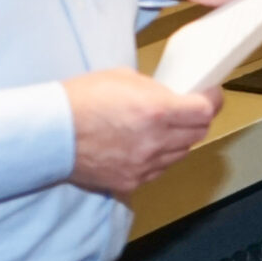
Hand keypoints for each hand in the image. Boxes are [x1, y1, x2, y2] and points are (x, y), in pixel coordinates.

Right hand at [64, 69, 223, 196]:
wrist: (50, 133)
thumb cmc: (81, 100)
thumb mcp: (123, 78)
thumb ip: (155, 90)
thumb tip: (172, 97)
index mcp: (156, 111)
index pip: (205, 111)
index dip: (212, 101)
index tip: (211, 95)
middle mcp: (155, 142)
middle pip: (198, 134)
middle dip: (198, 119)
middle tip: (189, 110)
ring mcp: (144, 166)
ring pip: (180, 154)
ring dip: (179, 140)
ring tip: (163, 128)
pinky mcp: (131, 182)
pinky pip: (159, 170)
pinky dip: (159, 158)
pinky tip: (145, 146)